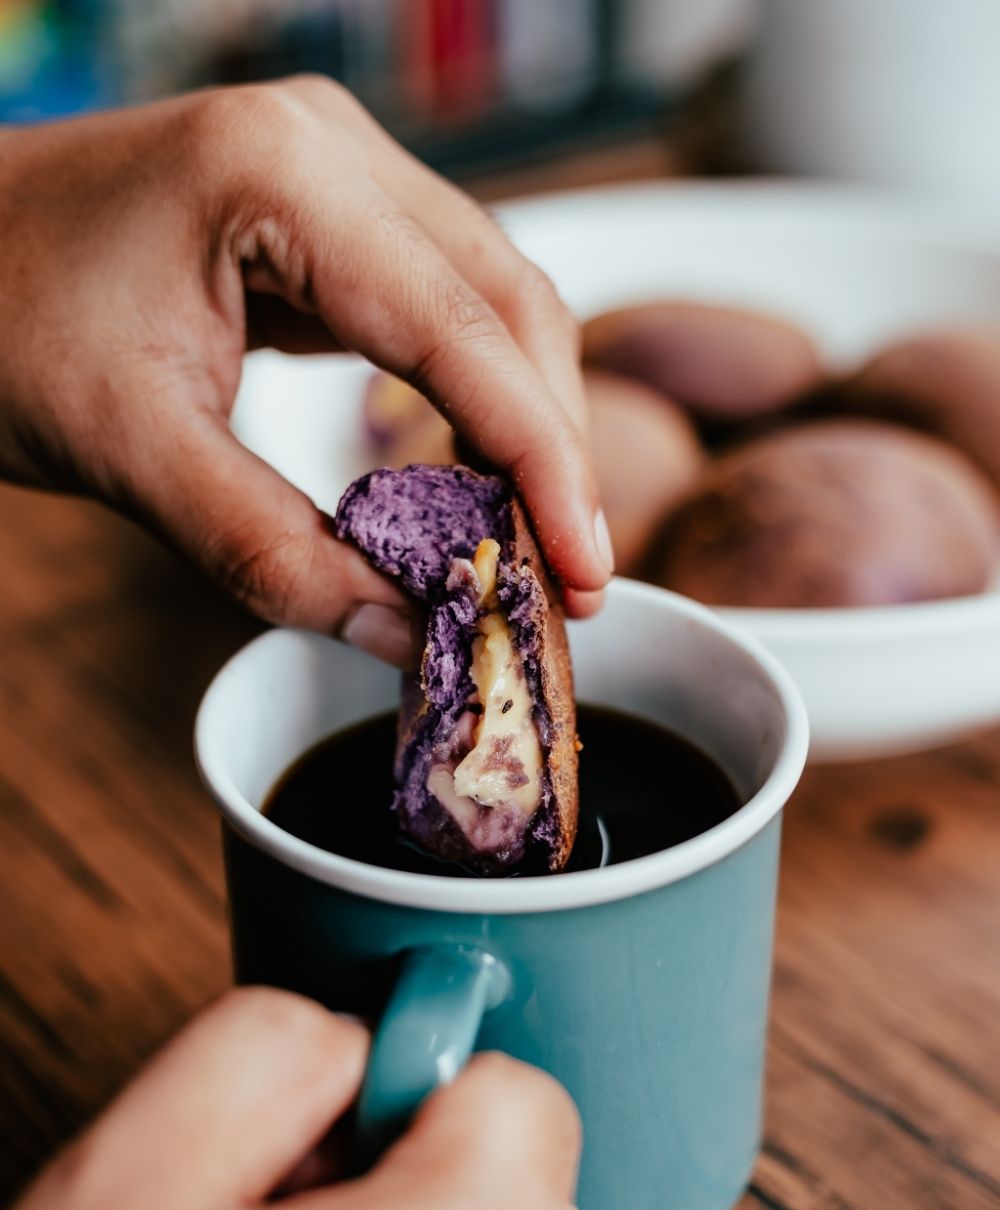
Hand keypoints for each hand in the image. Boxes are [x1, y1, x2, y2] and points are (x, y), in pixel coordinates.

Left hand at [0, 81, 611, 664]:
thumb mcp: (131, 454)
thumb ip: (272, 553)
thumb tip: (403, 635)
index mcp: (280, 176)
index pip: (466, 331)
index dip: (543, 464)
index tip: (584, 573)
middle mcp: (330, 148)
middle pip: (511, 302)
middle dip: (553, 448)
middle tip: (573, 578)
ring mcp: (334, 172)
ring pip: (492, 302)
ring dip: (526, 424)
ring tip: (539, 543)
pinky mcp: (326, 216)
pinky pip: (439, 307)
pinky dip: (474, 398)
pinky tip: (480, 478)